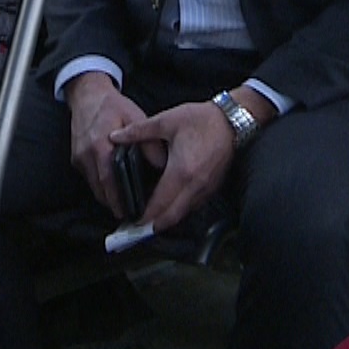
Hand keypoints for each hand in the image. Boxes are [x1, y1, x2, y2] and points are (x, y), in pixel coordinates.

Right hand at [67, 72, 147, 217]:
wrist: (87, 95)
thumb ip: (148, 142)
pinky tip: (114, 187)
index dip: (117, 199)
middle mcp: (86, 154)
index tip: (128, 212)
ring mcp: (79, 157)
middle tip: (129, 215)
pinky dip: (101, 185)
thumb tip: (162, 165)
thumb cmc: (112, 106)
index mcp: (101, 144)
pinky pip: (90, 178)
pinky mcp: (76, 158)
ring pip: (93, 186)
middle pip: (99, 189)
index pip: (109, 180)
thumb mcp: (135, 117)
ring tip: (123, 205)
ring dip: (107, 197)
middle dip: (113, 204)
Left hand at [108, 100, 234, 231]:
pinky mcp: (213, 187)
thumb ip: (138, 131)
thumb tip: (115, 136)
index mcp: (182, 171)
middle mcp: (195, 185)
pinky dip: (180, 210)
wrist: (233, 120)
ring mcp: (206, 189)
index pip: (160, 204)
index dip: (145, 216)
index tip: (132, 221)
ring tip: (150, 220)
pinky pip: (194, 206)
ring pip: (184, 214)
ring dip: (168, 219)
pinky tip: (170, 205)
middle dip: (154, 225)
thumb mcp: (166, 121)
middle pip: (172, 216)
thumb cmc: (202, 119)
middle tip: (138, 228)